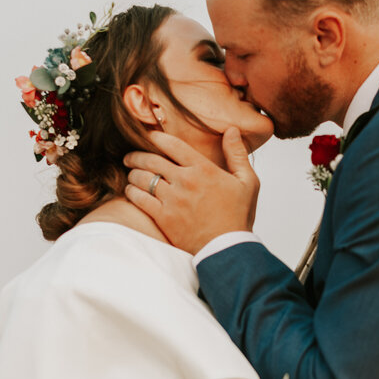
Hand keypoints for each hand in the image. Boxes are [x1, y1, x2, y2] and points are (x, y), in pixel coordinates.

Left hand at [124, 127, 259, 253]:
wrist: (227, 248)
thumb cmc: (238, 216)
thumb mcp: (247, 182)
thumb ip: (237, 154)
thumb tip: (231, 130)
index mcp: (204, 169)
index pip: (173, 144)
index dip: (156, 137)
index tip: (148, 136)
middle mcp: (185, 181)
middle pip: (152, 160)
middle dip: (137, 155)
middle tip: (130, 156)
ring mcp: (173, 200)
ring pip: (143, 178)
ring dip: (133, 173)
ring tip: (130, 173)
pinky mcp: (163, 218)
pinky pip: (139, 199)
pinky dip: (131, 192)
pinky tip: (130, 190)